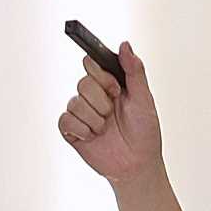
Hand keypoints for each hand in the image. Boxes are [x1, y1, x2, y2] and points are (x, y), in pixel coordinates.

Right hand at [55, 42, 161, 182]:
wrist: (138, 164)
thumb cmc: (145, 132)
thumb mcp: (144, 98)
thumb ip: (134, 70)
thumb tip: (125, 45)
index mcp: (109, 84)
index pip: (91, 64)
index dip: (101, 76)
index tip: (115, 89)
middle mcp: (93, 95)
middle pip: (82, 83)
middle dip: (101, 101)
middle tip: (113, 113)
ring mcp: (81, 113)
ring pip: (74, 103)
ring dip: (95, 119)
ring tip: (106, 129)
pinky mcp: (72, 130)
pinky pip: (65, 120)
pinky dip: (82, 130)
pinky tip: (93, 137)